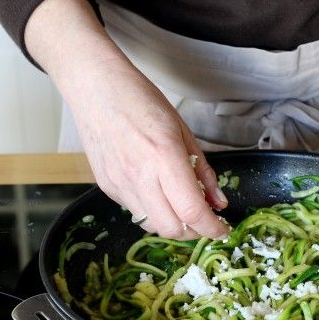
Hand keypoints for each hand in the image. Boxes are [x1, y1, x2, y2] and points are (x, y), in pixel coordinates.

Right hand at [24, 0, 229, 239]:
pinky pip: (136, 211)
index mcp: (164, 157)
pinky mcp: (107, 187)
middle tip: (205, 219)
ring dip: (173, 223)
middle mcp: (139, 177)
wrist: (95, 88)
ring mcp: (119, 184)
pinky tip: (158, 191)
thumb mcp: (183, 131)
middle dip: (194, 231)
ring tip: (182, 205)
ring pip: (152, 225)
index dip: (212, 228)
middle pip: (172, 229)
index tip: (223, 229)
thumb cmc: (142, 100)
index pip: (192, 211)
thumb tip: (218, 202)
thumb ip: (203, 170)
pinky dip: (153, 211)